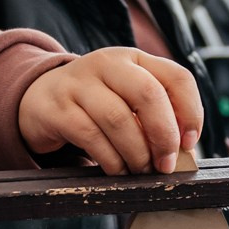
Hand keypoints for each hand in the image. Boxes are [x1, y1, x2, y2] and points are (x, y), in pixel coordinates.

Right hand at [18, 47, 202, 173]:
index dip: (191, 112)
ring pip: (119, 119)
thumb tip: (182, 150)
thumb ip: (154, 114)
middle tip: (166, 163)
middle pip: (148, 94)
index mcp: (133, 58)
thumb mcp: (125, 96)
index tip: (190, 142)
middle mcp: (107, 63)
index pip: (176, 77)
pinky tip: (118, 170)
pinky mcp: (57, 108)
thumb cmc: (94, 103)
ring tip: (141, 170)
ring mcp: (78, 83)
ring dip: (137, 153)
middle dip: (164, 135)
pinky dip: (111, 160)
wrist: (38, 98)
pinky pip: (91, 137)